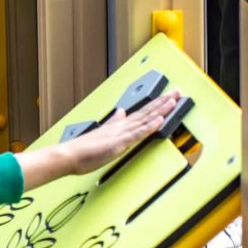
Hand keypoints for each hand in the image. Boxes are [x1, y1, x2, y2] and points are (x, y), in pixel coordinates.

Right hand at [65, 92, 179, 173]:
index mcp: (118, 125)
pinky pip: (138, 133)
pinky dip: (150, 126)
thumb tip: (121, 112)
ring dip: (161, 109)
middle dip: (164, 102)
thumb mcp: (102, 133)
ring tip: (174, 101)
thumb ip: (113, 122)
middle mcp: (122, 126)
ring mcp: (121, 133)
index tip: (168, 97)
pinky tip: (160, 119)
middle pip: (147, 111)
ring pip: (146, 119)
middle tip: (178, 92)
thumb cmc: (83, 150)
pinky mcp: (119, 142)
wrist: (70, 155)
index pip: (142, 112)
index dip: (156, 104)